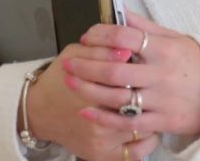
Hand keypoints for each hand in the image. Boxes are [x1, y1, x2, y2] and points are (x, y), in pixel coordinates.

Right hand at [24, 42, 158, 160]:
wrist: (40, 110)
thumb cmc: (61, 77)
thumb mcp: (75, 53)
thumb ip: (100, 49)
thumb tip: (126, 49)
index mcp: (91, 90)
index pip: (127, 77)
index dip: (141, 65)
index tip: (147, 60)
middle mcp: (97, 119)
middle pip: (138, 104)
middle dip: (151, 91)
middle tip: (158, 80)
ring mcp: (101, 141)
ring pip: (141, 128)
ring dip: (153, 114)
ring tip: (157, 100)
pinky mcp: (102, 155)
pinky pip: (136, 152)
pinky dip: (148, 139)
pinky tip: (150, 125)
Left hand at [67, 10, 199, 138]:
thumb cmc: (198, 63)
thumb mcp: (176, 38)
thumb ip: (146, 26)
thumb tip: (123, 9)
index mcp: (164, 50)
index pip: (126, 38)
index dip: (102, 35)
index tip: (87, 36)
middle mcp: (160, 74)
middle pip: (114, 70)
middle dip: (86, 66)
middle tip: (68, 61)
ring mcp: (160, 100)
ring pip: (116, 97)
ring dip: (89, 90)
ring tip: (70, 82)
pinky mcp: (161, 121)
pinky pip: (127, 122)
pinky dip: (104, 117)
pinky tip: (87, 111)